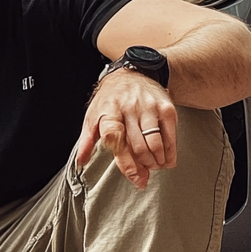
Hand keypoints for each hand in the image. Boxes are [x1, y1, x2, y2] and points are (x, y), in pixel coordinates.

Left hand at [77, 69, 177, 188]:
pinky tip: (166, 158)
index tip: (135, 178)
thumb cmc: (110, 99)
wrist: (133, 73)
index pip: (116, 139)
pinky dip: (170, 152)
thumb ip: (87, 141)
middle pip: (138, 146)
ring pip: (155, 144)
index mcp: (109, 112)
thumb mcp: (93, 116)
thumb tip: (81, 162)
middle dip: (144, 166)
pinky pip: (170, 136)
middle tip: (144, 172)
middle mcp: (129, 109)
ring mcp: (149, 108)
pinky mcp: (166, 108)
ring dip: (157, 161)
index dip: (126, 162)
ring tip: (154, 165)